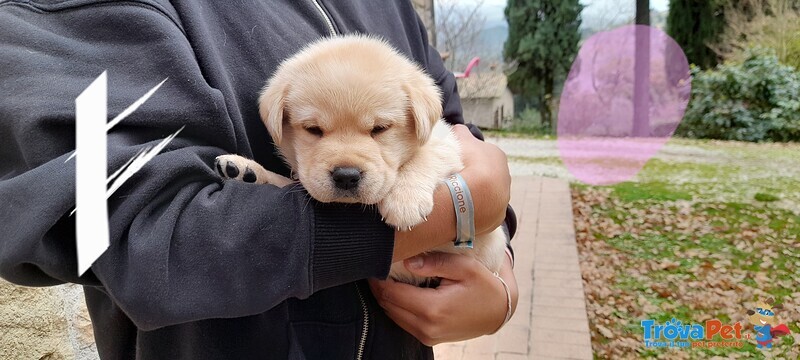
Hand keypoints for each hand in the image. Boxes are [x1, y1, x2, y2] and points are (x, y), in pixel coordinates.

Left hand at [368, 252, 517, 345]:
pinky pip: (402, 321)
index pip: (391, 293)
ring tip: (384, 276)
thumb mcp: (465, 268)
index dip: (378, 278)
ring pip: (392, 315)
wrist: (498, 312)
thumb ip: (435, 263)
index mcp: (433, 308)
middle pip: (387, 305)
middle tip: (375, 265)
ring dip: (385, 296)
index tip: (373, 261)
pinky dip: (396, 306)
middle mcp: (427, 326)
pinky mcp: (428, 338)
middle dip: (378, 286)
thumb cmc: (483, 286)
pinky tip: (398, 290)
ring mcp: (427, 335)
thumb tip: (407, 262)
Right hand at [392, 125, 510, 260]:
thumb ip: (460, 132)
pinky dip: (473, 211)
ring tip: (455, 196)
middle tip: (453, 180)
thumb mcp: (459, 141)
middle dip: (474, 176)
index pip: (482, 154)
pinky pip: (483, 212)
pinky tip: (460, 210)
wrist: (466, 199)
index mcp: (497, 156)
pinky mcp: (496, 218)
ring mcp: (503, 199)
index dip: (467, 157)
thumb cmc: (461, 165)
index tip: (454, 162)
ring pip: (486, 194)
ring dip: (474, 195)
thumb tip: (457, 128)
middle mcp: (505, 177)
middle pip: (486, 175)